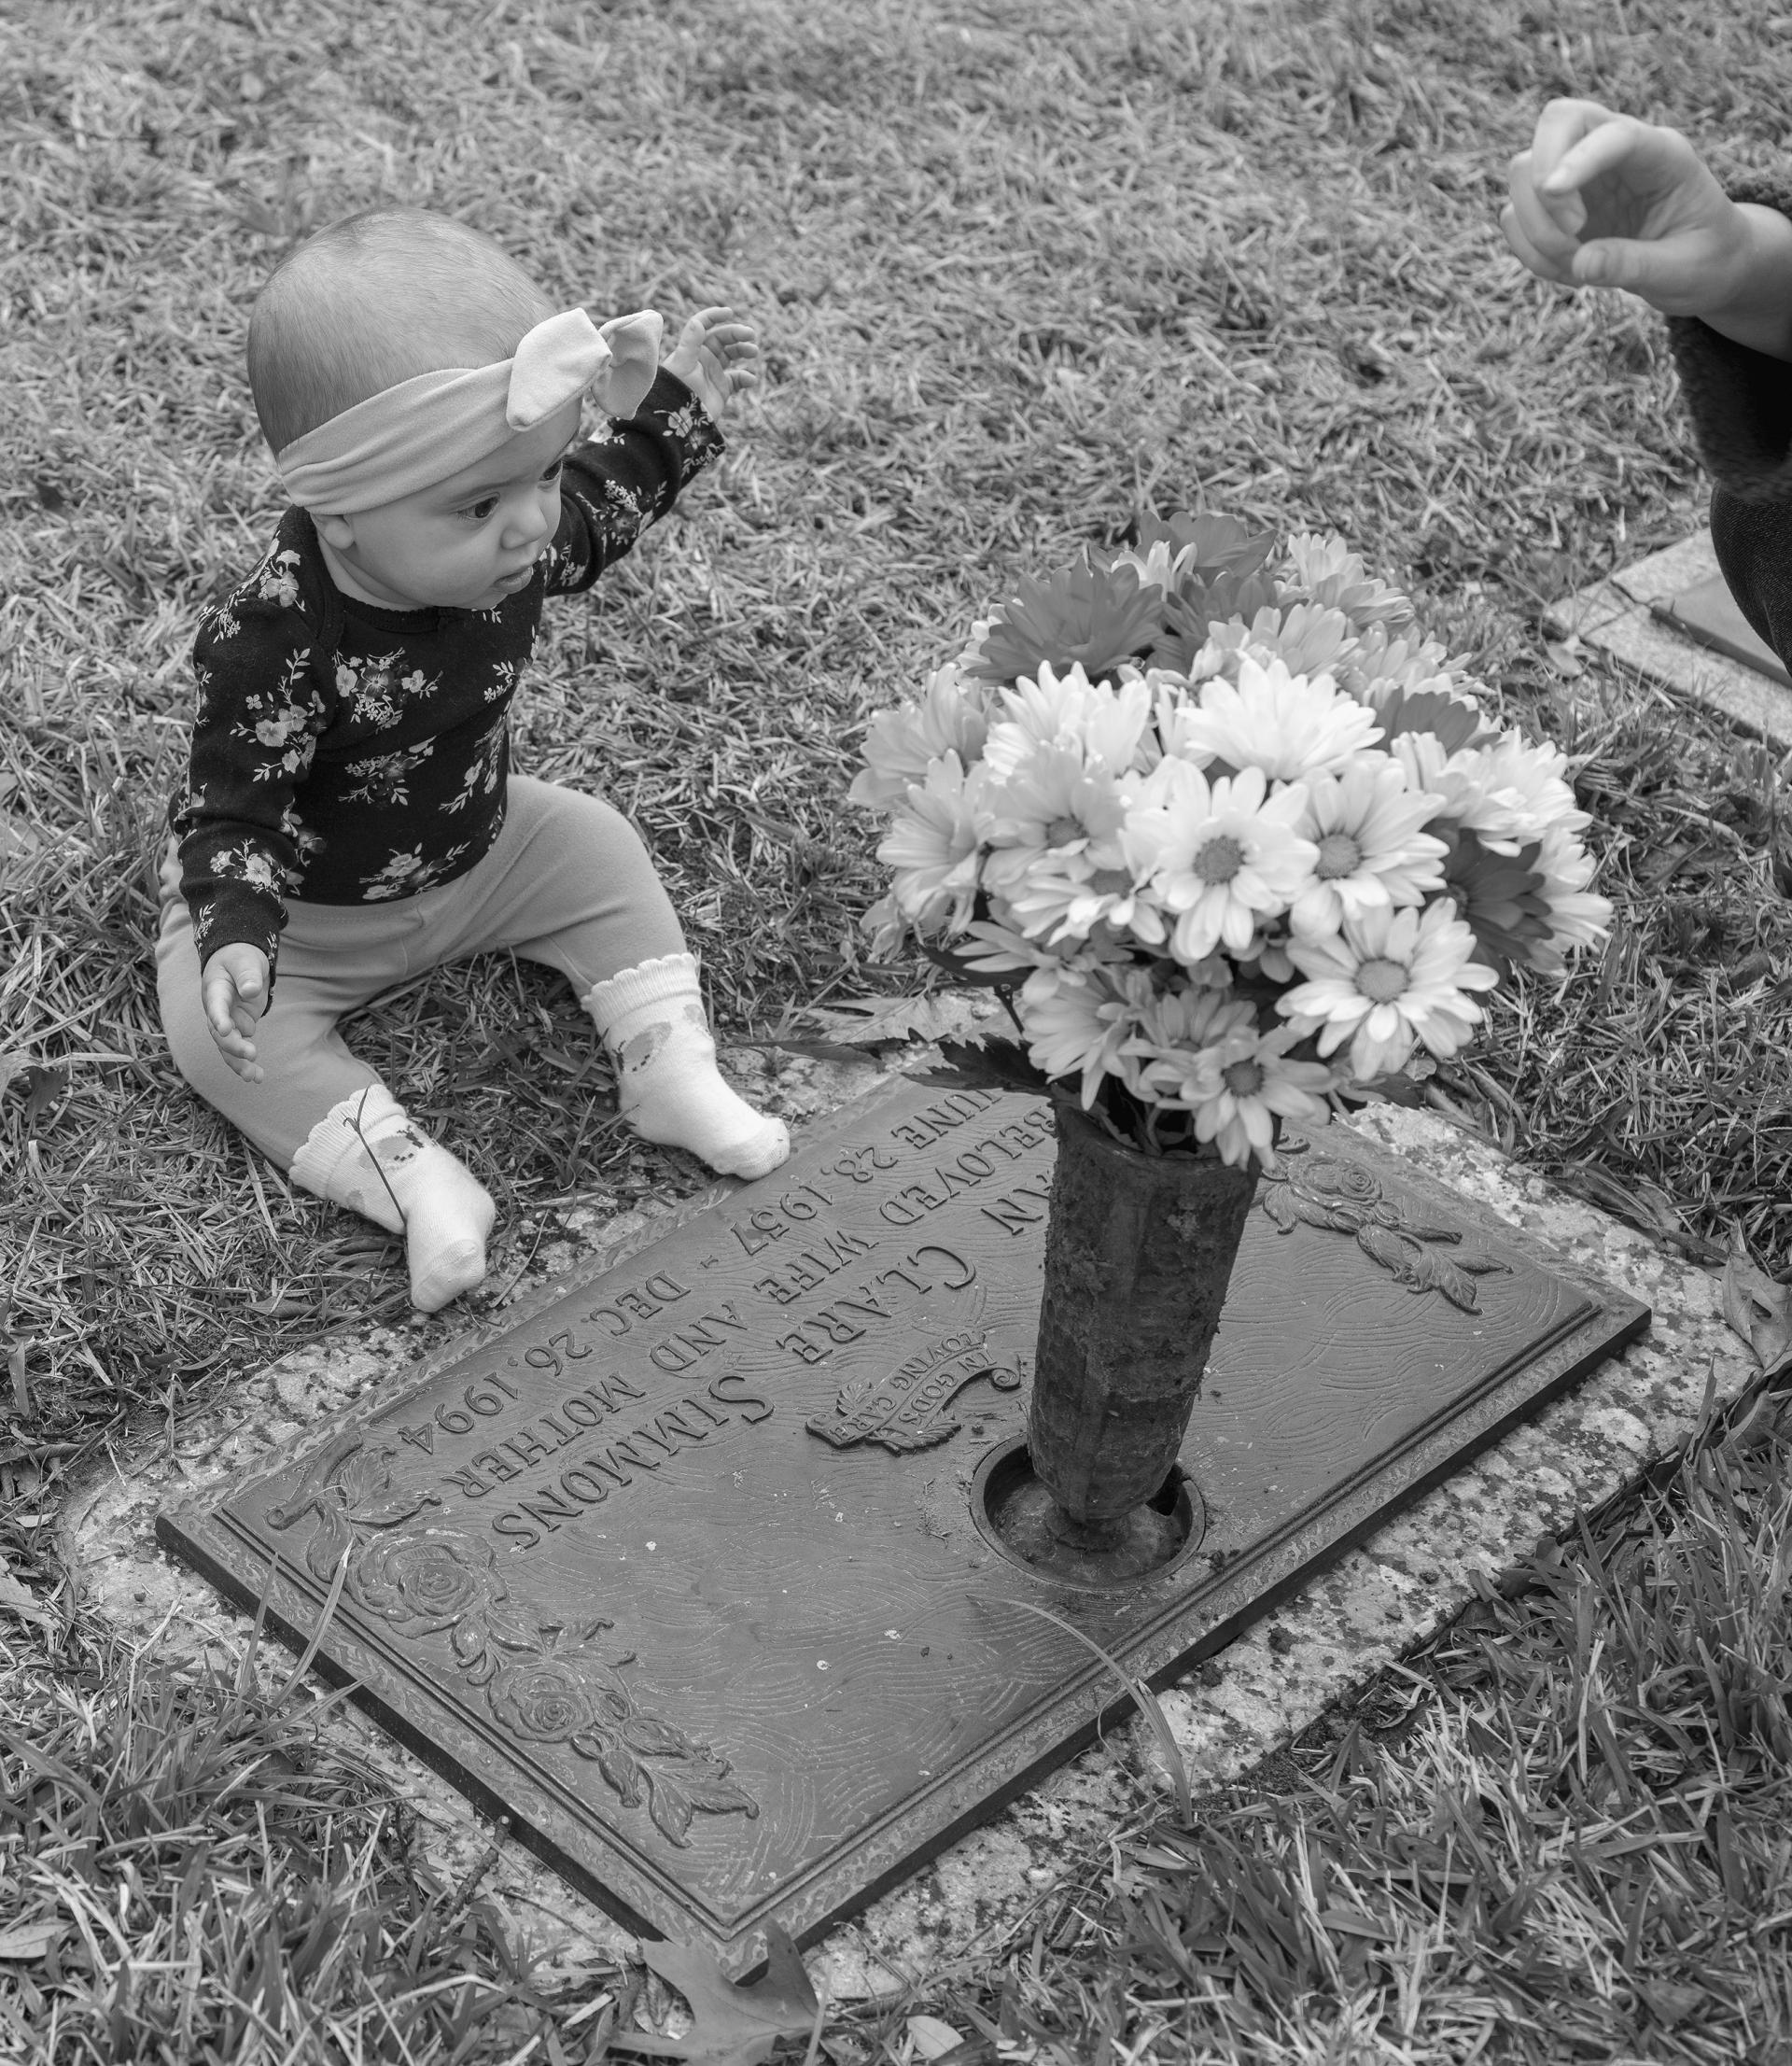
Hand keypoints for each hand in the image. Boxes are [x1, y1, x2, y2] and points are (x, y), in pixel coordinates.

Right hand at [201, 944, 269, 1083]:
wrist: (238, 961)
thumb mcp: (245, 960)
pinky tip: (258, 1077)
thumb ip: (247, 974)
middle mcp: (217, 1010)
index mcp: (215, 990)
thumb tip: (251, 990)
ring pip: (227, 1047)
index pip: (215, 1005)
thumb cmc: (240, 958)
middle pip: (219, 1032)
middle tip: (251, 1054)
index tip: (225, 1029)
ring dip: (238, 1063)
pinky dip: (247, 1062)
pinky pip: (239, 1048)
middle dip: (233, 1045)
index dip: (219, 1017)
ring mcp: (226, 1021)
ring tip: (254, 1077)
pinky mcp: (238, 1028)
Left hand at [662, 306, 759, 420]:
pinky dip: (745, 378)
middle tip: (751, 335)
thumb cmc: (677, 389)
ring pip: (733, 355)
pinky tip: (750, 380)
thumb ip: (691, 341)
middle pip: (723, 338)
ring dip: (744, 350)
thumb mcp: (682, 364)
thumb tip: (699, 322)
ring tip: (754, 352)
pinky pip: (737, 379)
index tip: (729, 313)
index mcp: (693, 348)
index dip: (715, 316)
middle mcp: (704, 357)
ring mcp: (714, 372)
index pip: (704, 325)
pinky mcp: (722, 389)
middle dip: (737, 333)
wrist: (681, 420)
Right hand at [1502, 98, 1751, 315]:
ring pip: (1523, 172)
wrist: (1702, 265)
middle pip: (1556, 122)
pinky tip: (1569, 271)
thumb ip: (1635, 264)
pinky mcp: (1556, 208)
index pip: (1614, 134)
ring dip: (1536, 228)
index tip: (1553, 190)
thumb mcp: (1684, 269)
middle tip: (1571, 233)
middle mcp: (1615, 153)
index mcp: (1662, 154)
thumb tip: (1581, 263)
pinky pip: (1516, 216)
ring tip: (1576, 267)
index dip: (1579, 156)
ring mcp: (1581, 177)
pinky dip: (1530, 251)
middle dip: (1541, 178)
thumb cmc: (1705, 260)